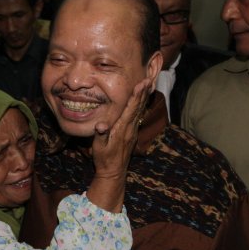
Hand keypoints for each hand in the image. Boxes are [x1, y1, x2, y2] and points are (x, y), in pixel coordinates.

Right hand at [87, 78, 151, 211]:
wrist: (113, 172)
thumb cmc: (104, 159)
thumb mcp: (99, 147)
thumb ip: (101, 135)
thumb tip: (101, 126)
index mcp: (121, 129)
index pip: (130, 109)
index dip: (136, 96)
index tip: (141, 84)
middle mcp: (130, 128)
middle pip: (138, 107)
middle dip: (143, 92)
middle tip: (149, 78)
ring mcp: (133, 130)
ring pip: (140, 110)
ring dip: (144, 96)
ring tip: (149, 83)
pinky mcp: (132, 133)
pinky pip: (138, 115)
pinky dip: (141, 104)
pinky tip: (143, 99)